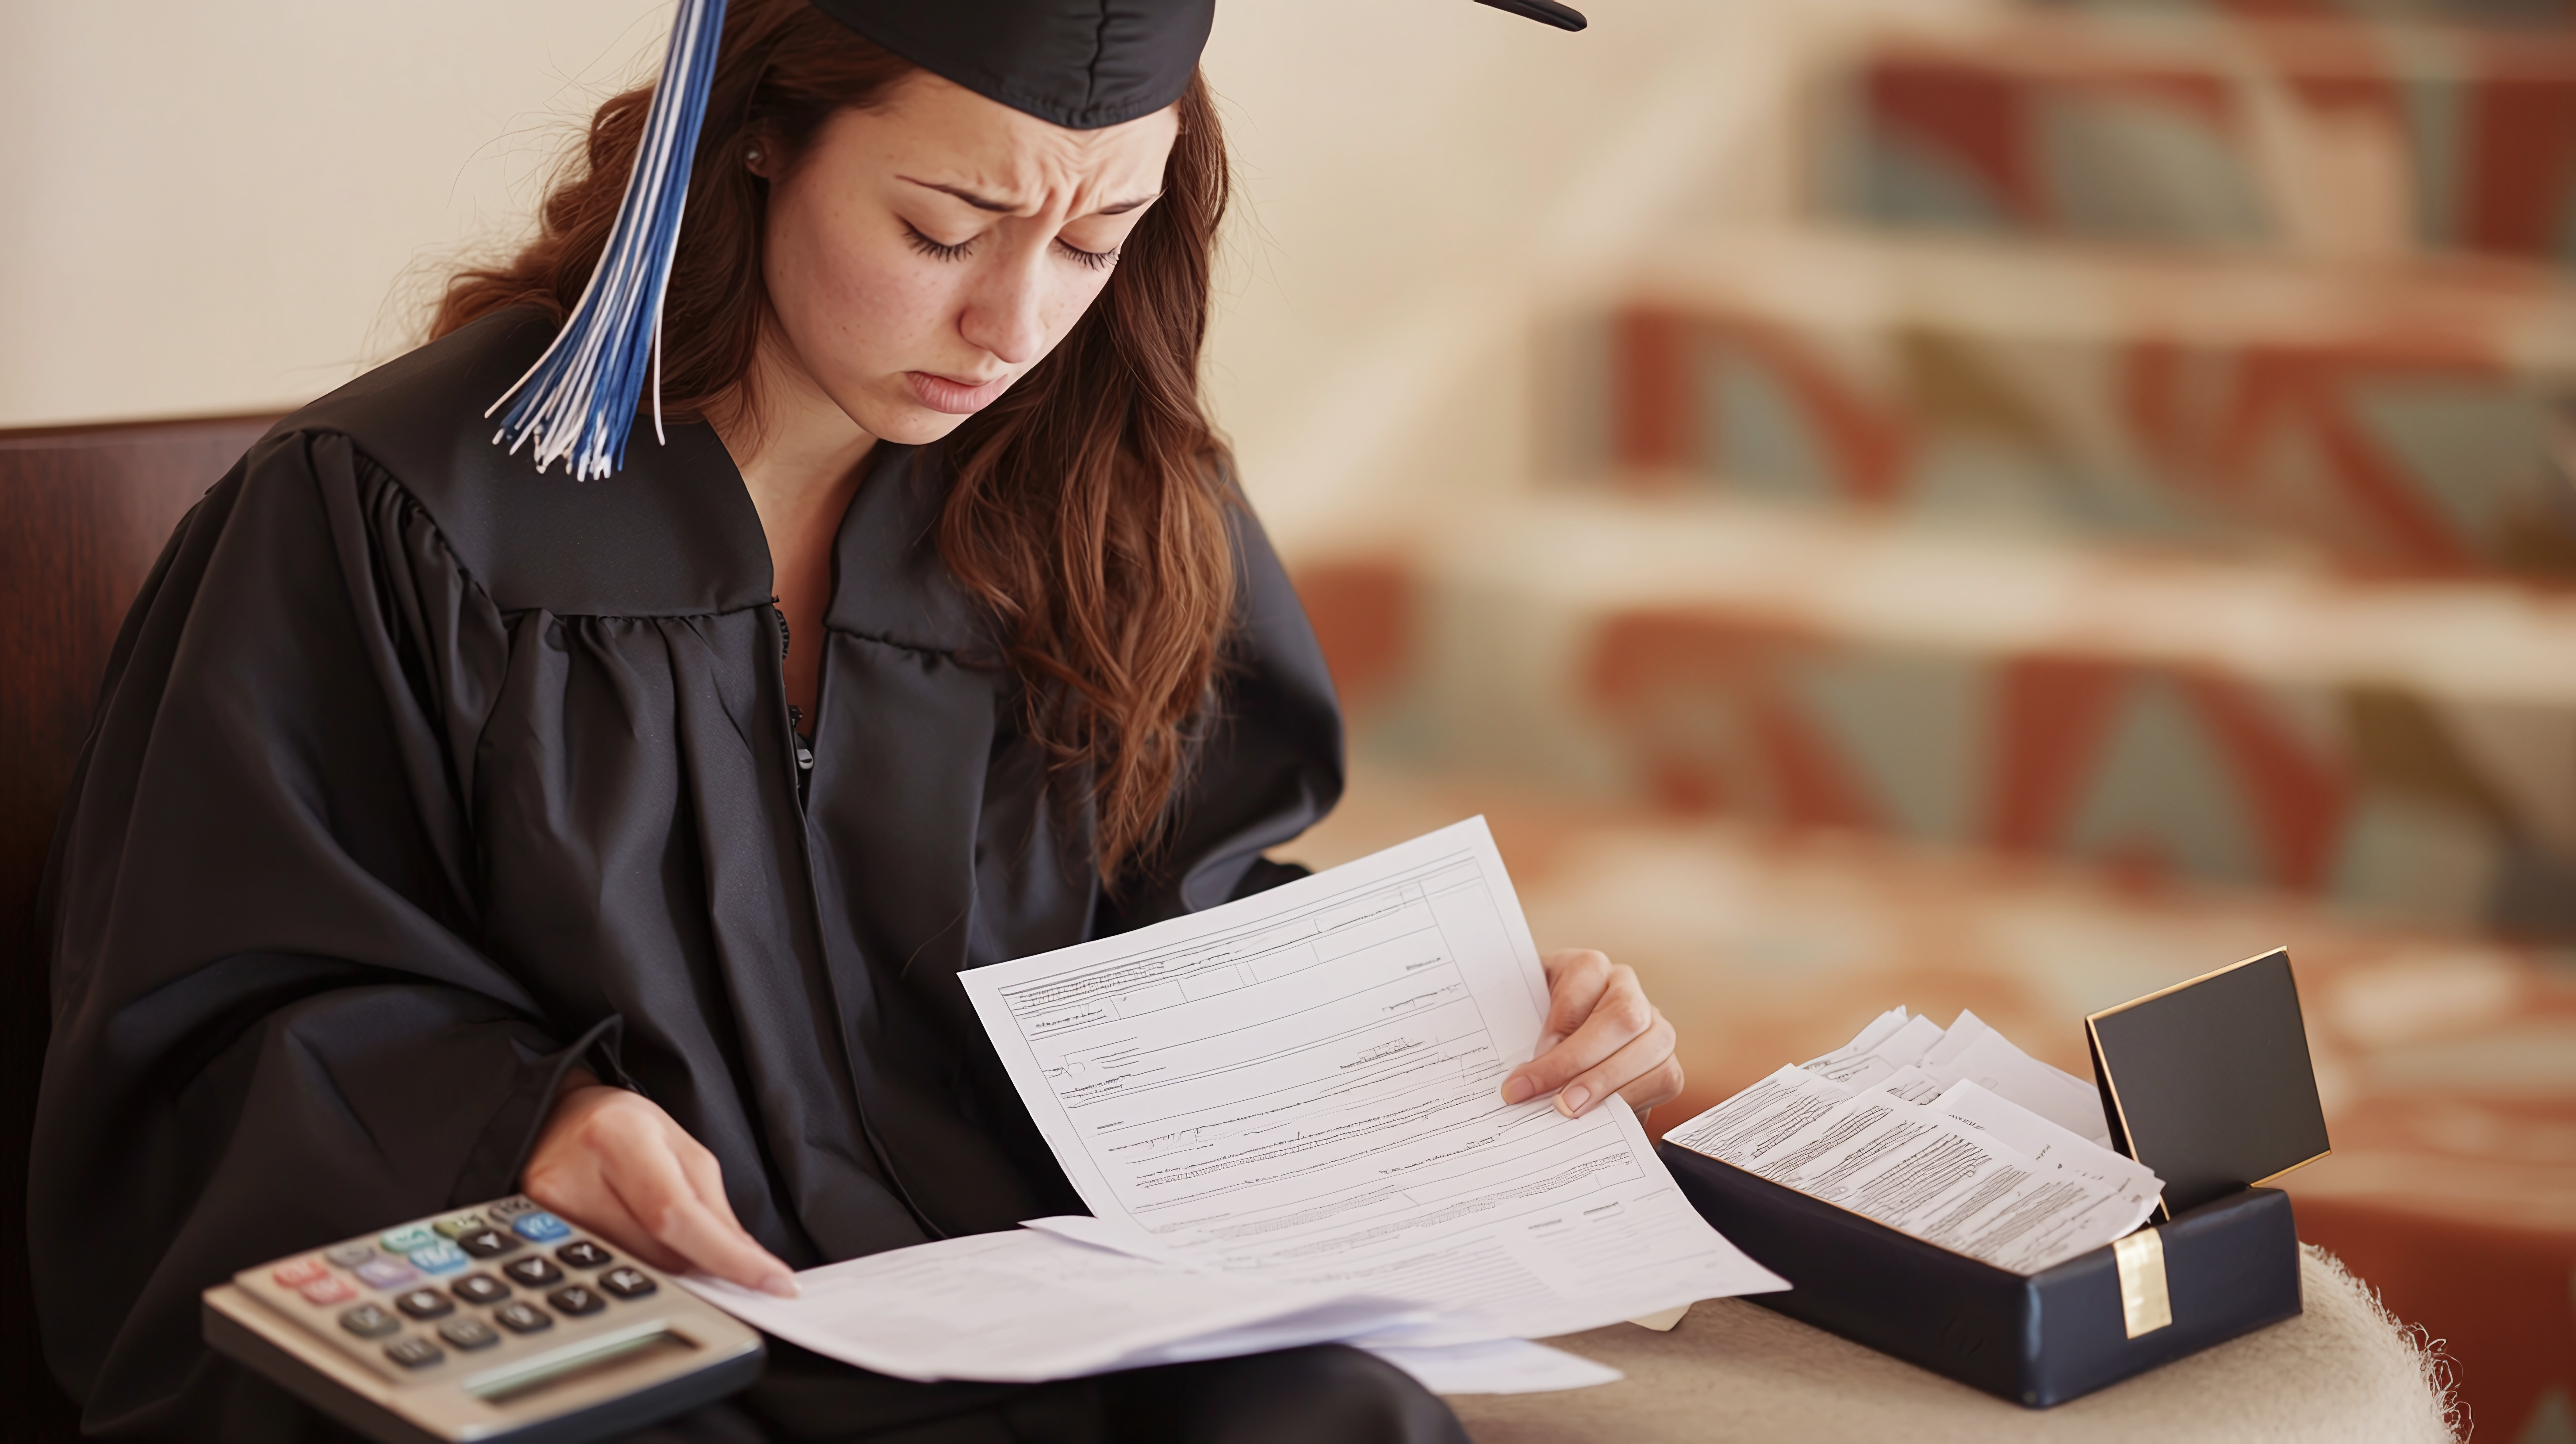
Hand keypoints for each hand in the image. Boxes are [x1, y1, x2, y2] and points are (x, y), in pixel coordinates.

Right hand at [522, 1072, 797, 1296]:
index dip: (726, 1257)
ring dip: (671, 1269)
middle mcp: (575, 1178)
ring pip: (634, 1270)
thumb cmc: (624, 1126)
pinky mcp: (536, 1237)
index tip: (773, 1283)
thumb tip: (746, 1261)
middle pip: (657, 1252)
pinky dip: (640, 1270)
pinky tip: (649, 1254)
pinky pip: (606, 1271)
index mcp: (618, 1138)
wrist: (555, 1119)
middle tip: (726, 1264)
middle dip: (703, 1265)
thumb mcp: (683, 1148)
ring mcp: (546, 1214)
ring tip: (678, 1244)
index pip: (677, 1215)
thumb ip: (714, 1206)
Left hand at [1497, 950, 1682, 1121]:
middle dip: (1586, 1064)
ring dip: (1611, 1086)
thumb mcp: (1522, 1022)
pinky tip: (1603, 1114)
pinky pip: (1665, 1077)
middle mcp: (1625, 987)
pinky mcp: (1665, 1058)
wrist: (1556, 1052)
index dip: (1560, 1025)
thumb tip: (1522, 1085)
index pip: (1585, 978)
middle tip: (1557, 1101)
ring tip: (1574, 1111)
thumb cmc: (1532, 1031)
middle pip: (1624, 1016)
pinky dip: (1633, 1099)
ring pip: (1652, 1047)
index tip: (1527, 1071)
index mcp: (1586, 967)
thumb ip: (1522, 1039)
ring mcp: (1652, 1020)